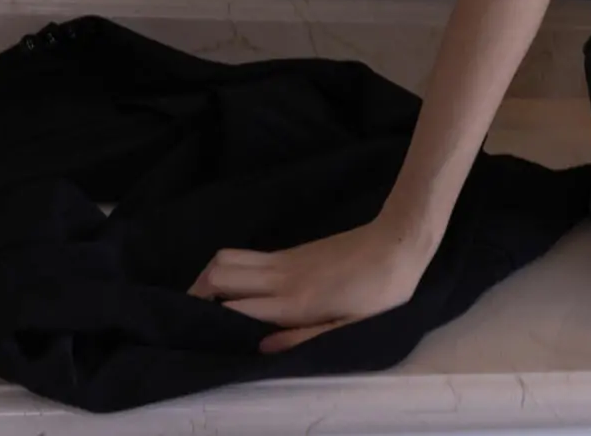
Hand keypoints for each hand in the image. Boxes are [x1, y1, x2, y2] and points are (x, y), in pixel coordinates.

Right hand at [188, 216, 432, 351]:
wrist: (399, 241)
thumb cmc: (381, 292)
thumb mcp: (349, 326)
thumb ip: (303, 338)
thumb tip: (260, 349)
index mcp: (293, 301)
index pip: (231, 307)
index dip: (208, 320)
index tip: (194, 337)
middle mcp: (280, 277)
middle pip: (217, 273)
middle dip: (195, 295)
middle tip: (191, 319)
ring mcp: (284, 260)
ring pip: (227, 258)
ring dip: (208, 278)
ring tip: (206, 304)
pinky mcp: (292, 251)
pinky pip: (247, 256)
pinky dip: (228, 270)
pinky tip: (235, 290)